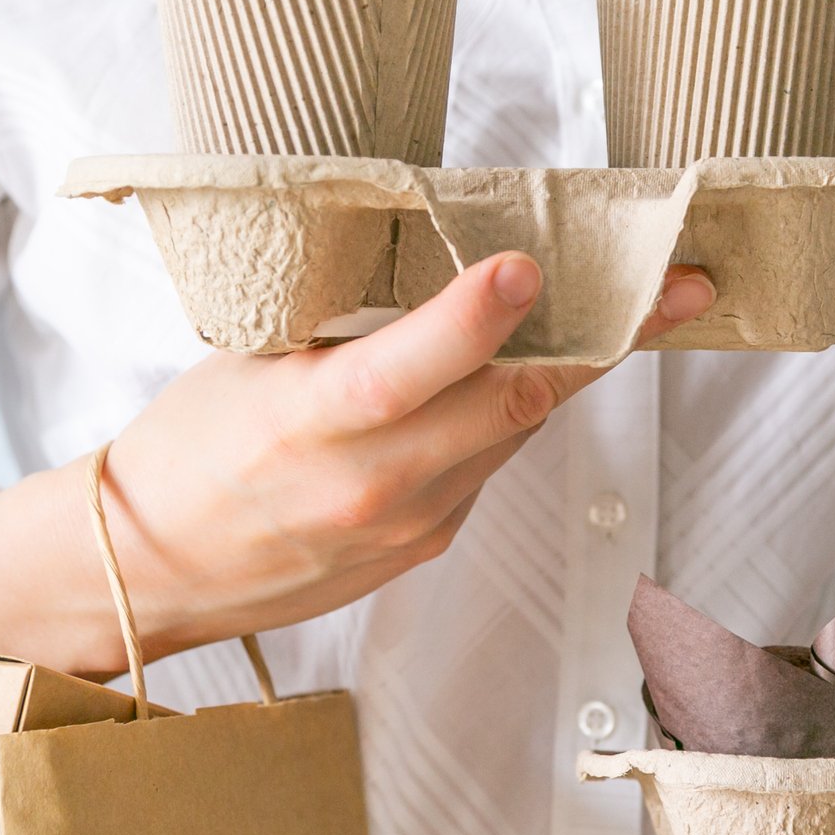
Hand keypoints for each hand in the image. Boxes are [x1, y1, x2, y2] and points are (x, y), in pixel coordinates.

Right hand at [0, 252, 714, 675]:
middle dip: (606, 342)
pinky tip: (521, 372)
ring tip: (636, 309)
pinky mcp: (427, 546)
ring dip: (570, 369)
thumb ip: (347, 325)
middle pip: (509, 405)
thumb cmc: (190, 448)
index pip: (404, 371)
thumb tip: (441, 263)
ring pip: (514, 431)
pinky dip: (512, 415)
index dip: (472, 320)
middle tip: (682, 288)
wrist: (153, 571)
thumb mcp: (247, 361)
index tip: (529, 267)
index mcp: (307, 424)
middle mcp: (369, 485)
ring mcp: (408, 524)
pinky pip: (491, 466)